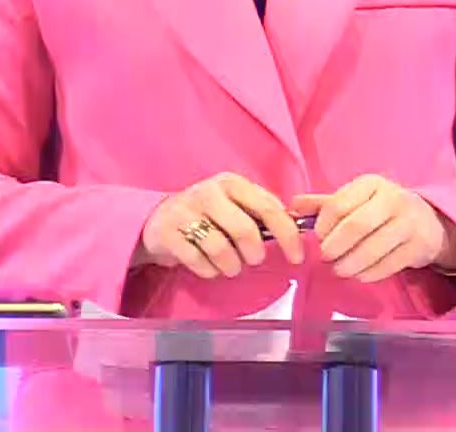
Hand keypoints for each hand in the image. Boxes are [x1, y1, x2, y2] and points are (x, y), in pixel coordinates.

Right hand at [135, 172, 304, 278]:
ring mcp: (185, 211)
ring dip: (231, 266)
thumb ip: (262, 211)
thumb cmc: (208, 214)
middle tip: (252, 259)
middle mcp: (208, 192)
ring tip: (230, 265)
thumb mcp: (234, 204)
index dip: (287, 235)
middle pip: (245, 230)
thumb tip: (296, 227)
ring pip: (221, 249)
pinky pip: (199, 261)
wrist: (159, 220)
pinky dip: (209, 271)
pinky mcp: (168, 233)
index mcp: (231, 183)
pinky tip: (209, 265)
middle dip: (254, 253)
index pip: (268, 208)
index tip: (296, 256)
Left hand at [291, 175, 455, 283]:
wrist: (428, 222)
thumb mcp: (356, 200)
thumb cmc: (382, 210)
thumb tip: (291, 207)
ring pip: (371, 249)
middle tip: (325, 257)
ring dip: (349, 264)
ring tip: (339, 269)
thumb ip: (324, 204)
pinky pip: (387, 266)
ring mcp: (408, 223)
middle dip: (334, 247)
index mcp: (371, 184)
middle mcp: (392, 199)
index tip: (317, 238)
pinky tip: (358, 274)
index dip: (322, 226)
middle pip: (355, 227)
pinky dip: (367, 274)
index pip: (338, 205)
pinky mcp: (417, 247)